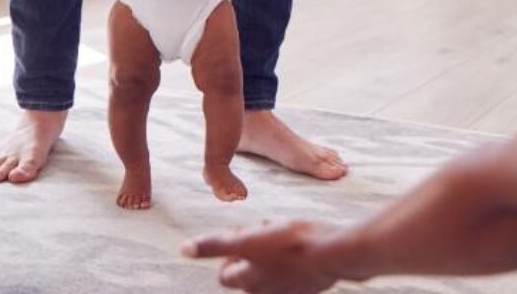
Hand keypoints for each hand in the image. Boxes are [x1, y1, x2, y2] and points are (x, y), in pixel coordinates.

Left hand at [182, 220, 340, 293]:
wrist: (333, 253)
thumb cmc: (291, 242)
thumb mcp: (248, 237)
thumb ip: (214, 244)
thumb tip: (184, 249)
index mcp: (247, 280)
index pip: (225, 273)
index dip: (229, 251)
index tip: (244, 233)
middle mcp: (263, 292)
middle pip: (247, 270)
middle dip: (251, 249)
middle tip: (264, 229)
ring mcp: (285, 292)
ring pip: (268, 268)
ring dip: (270, 251)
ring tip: (282, 232)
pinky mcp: (304, 287)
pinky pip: (288, 271)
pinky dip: (288, 258)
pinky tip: (298, 242)